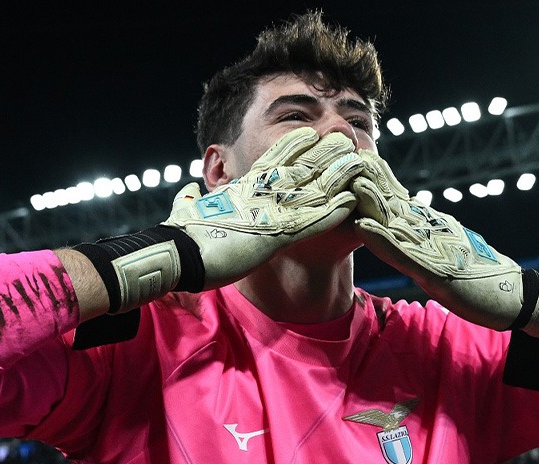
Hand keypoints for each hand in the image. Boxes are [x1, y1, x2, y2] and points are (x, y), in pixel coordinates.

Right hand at [163, 126, 362, 287]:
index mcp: (240, 189)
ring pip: (311, 190)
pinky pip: (312, 222)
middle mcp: (258, 195)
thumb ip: (189, 201)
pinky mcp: (275, 237)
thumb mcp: (186, 213)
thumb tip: (187, 191)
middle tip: (346, 141)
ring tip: (361, 163)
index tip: (310, 134)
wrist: (177, 256)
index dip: (292, 147)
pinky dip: (332, 211)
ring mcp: (269, 214)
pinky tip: (352, 202)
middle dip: (324, 155)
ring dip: (336, 177)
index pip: (271, 161)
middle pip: (299, 169)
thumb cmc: (180, 238)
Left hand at [352, 151, 538, 348]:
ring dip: (371, 202)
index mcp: (431, 228)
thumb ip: (423, 243)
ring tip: (349, 182)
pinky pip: (402, 254)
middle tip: (342, 157)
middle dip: (368, 182)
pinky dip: (381, 241)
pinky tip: (362, 228)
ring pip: (396, 222)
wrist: (513, 297)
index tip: (352, 160)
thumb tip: (402, 230)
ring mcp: (433, 249)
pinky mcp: (435, 271)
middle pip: (394, 203)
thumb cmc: (479, 280)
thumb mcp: (443, 257)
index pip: (398, 200)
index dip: (375, 181)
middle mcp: (431, 232)